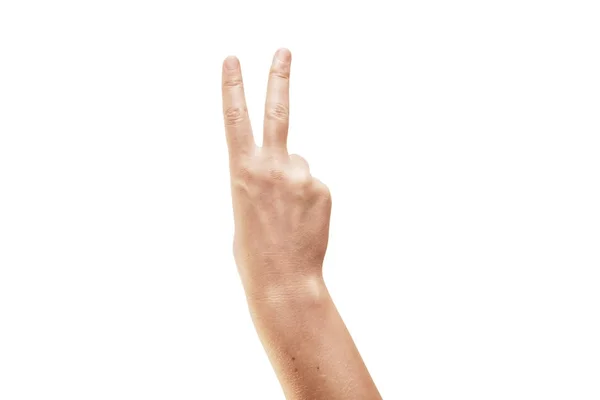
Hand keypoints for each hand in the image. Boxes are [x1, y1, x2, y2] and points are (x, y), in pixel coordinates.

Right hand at [221, 49, 331, 300]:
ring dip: (293, 184)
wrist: (283, 281)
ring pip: (298, 166)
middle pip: (278, 111)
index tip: (232, 59)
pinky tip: (302, 222)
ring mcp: (301, 176)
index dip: (233, 87)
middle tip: (284, 50)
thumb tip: (289, 166)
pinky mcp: (322, 188)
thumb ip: (260, 178)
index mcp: (242, 172)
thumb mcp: (242, 208)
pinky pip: (313, 185)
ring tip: (288, 217)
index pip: (235, 119)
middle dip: (279, 77)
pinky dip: (308, 200)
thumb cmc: (254, 251)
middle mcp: (272, 166)